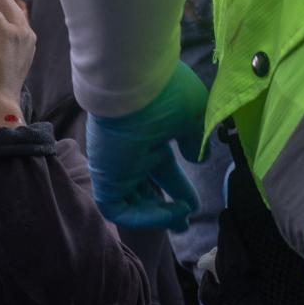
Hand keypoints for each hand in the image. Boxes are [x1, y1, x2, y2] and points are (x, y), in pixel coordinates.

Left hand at [85, 61, 208, 231]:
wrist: (131, 81)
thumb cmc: (165, 94)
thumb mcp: (192, 116)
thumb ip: (195, 139)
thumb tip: (198, 158)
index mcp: (149, 137)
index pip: (162, 168)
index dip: (178, 188)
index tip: (194, 204)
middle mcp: (131, 154)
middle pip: (145, 188)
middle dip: (163, 209)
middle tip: (184, 223)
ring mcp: (116, 167)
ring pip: (129, 201)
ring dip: (155, 215)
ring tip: (181, 220)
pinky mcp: (105, 179)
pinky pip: (118, 209)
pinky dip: (142, 217)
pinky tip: (168, 214)